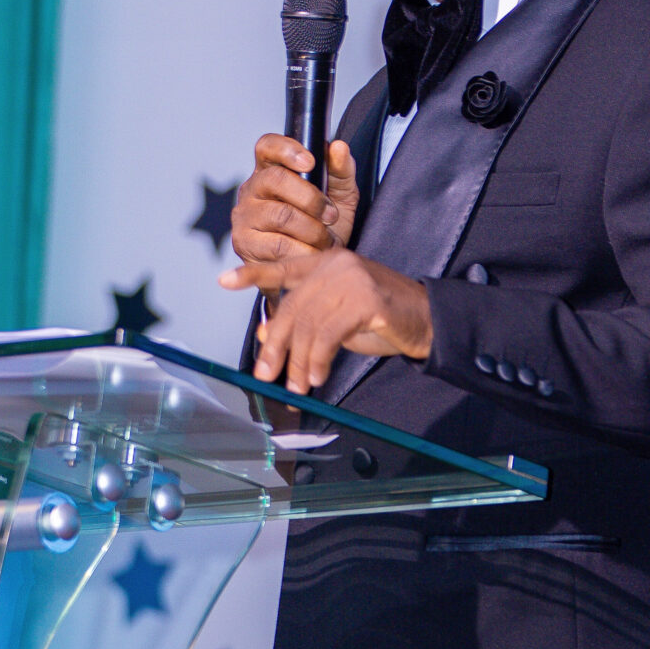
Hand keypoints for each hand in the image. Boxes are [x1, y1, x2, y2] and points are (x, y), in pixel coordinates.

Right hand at [219, 135, 360, 296]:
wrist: (312, 269)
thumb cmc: (322, 227)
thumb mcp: (340, 196)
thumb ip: (341, 171)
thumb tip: (339, 148)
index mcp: (271, 169)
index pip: (268, 146)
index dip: (287, 149)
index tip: (311, 161)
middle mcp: (252, 189)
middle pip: (275, 179)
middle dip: (311, 199)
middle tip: (331, 216)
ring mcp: (244, 216)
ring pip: (280, 215)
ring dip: (311, 230)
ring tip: (325, 241)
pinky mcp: (244, 243)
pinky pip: (277, 244)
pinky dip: (302, 251)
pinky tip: (312, 254)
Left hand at [245, 248, 432, 394]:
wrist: (426, 320)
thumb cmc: (380, 319)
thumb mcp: (334, 322)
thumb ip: (302, 324)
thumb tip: (264, 336)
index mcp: (325, 263)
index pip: (282, 267)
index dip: (252, 274)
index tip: (223, 281)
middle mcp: (335, 264)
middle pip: (291, 308)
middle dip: (275, 347)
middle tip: (265, 374)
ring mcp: (351, 277)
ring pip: (308, 325)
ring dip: (299, 362)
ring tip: (299, 386)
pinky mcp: (365, 297)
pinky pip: (328, 334)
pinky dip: (318, 360)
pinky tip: (318, 376)